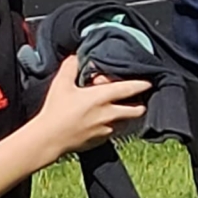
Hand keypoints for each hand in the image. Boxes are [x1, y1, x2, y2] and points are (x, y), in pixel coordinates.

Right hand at [35, 60, 149, 156]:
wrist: (49, 138)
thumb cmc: (55, 111)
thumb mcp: (61, 84)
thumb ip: (71, 67)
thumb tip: (77, 56)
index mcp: (101, 97)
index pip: (128, 89)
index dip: (141, 85)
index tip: (149, 82)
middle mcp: (108, 114)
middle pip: (136, 110)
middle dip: (140, 105)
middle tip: (137, 100)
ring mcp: (107, 129)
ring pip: (126, 122)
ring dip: (126, 117)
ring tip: (118, 110)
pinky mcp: (102, 140)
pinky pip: (114, 132)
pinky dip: (113, 126)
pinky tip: (103, 122)